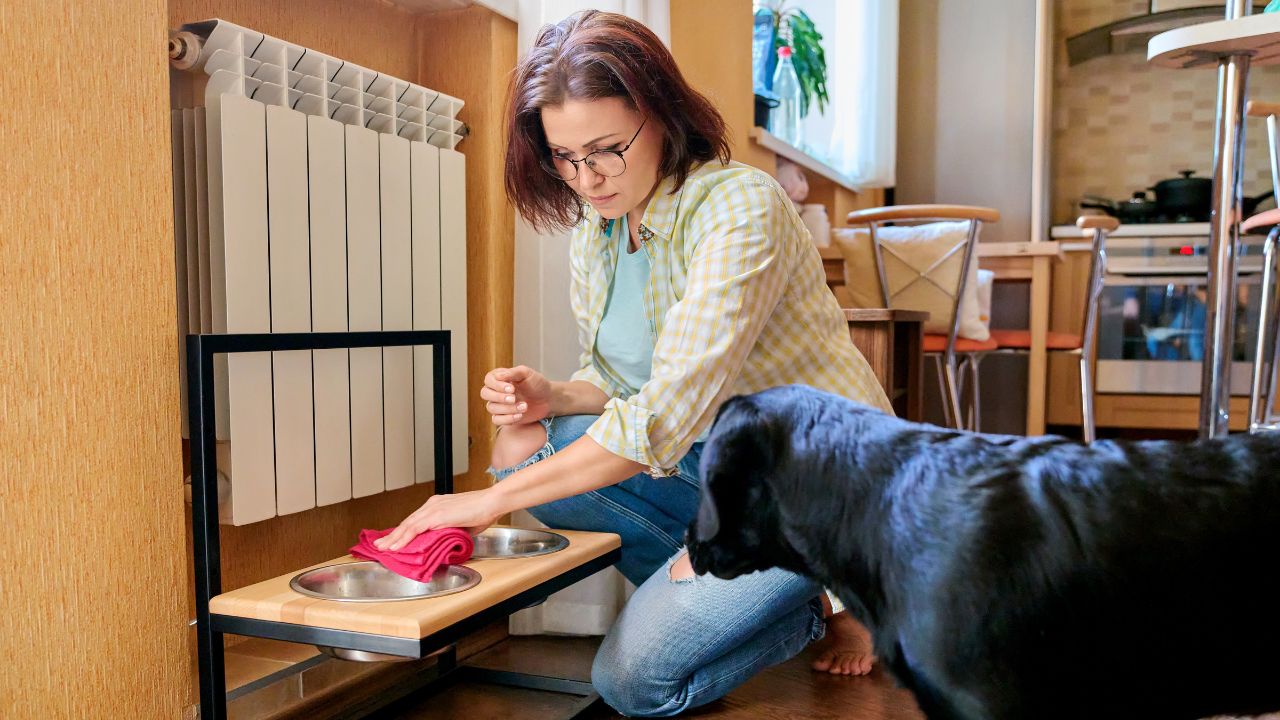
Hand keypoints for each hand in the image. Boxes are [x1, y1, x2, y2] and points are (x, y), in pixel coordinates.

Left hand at [373, 489, 502, 550]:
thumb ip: (450, 532)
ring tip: (383, 548)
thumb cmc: (483, 512)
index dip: (403, 531)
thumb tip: (445, 544)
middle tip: (380, 545)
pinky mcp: (436, 515)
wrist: (492, 502)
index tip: (393, 540)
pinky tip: (395, 546)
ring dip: (393, 538)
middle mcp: (432, 504)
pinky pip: (415, 528)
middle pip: (407, 522)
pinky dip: (403, 538)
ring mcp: (433, 509)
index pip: (415, 520)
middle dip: (393, 535)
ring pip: (407, 525)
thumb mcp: (463, 525)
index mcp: (437, 505)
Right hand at [479, 365, 551, 425]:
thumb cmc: (537, 383)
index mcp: (499, 377)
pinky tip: (520, 415)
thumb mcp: (527, 374)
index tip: (512, 388)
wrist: (547, 399)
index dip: (497, 385)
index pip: (488, 380)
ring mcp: (499, 404)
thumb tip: (498, 376)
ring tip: (524, 406)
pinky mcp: (504, 416)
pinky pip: (496, 420)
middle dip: (499, 397)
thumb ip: (513, 372)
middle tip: (514, 398)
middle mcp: (496, 390)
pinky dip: (507, 419)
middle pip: (485, 394)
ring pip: (491, 408)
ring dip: (507, 409)